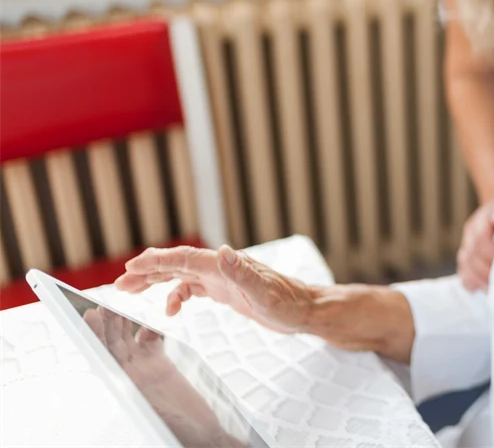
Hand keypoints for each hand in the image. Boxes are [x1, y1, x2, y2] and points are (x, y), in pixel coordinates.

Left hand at [83, 307, 242, 446]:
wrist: (204, 436)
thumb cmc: (184, 431)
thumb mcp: (162, 416)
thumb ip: (147, 399)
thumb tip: (130, 383)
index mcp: (128, 388)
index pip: (105, 356)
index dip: (96, 337)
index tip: (89, 318)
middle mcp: (132, 377)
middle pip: (114, 345)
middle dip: (106, 325)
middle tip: (99, 305)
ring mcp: (146, 371)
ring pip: (128, 342)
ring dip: (120, 325)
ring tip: (112, 308)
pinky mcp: (161, 368)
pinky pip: (149, 344)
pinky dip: (146, 331)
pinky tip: (145, 323)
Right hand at [115, 245, 313, 332]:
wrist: (304, 310)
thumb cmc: (288, 303)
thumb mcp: (265, 293)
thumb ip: (242, 273)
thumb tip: (224, 251)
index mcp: (225, 265)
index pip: (183, 258)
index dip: (156, 261)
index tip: (131, 267)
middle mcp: (220, 268)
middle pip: (176, 264)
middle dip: (147, 271)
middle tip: (120, 283)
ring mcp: (222, 279)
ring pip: (181, 276)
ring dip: (156, 282)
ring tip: (130, 291)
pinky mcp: (226, 291)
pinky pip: (193, 289)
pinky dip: (177, 296)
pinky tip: (170, 310)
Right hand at [457, 200, 493, 290]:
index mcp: (482, 218)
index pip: (481, 238)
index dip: (490, 253)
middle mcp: (470, 231)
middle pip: (472, 255)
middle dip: (485, 271)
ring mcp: (465, 243)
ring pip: (465, 264)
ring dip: (478, 279)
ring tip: (492, 290)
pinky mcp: (465, 255)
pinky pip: (462, 271)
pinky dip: (470, 282)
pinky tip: (480, 289)